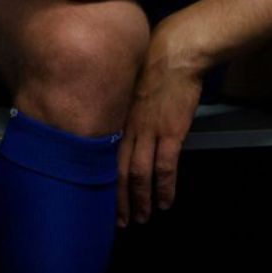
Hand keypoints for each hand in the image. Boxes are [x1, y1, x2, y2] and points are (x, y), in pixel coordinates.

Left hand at [117, 27, 204, 226]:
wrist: (174, 52)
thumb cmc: (150, 65)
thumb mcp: (125, 87)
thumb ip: (120, 108)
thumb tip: (117, 125)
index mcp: (114, 115)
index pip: (100, 155)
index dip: (99, 179)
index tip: (97, 196)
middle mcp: (126, 126)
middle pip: (115, 169)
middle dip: (116, 198)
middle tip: (118, 220)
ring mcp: (148, 130)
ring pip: (138, 173)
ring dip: (139, 199)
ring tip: (140, 218)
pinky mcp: (170, 132)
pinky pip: (165, 167)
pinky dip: (164, 188)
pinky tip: (165, 203)